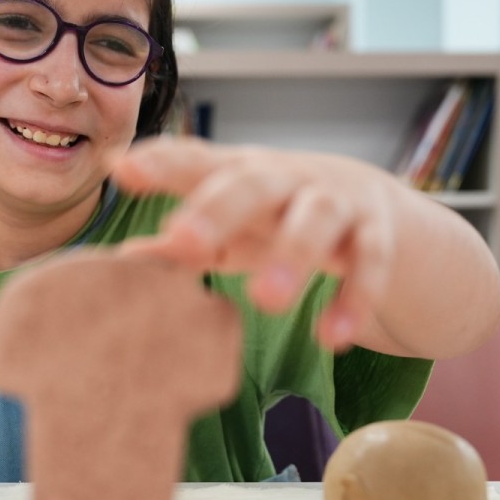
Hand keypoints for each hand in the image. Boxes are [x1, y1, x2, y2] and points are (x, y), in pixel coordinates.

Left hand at [110, 137, 398, 350]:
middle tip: (185, 241)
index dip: (161, 163)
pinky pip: (370, 264)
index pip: (198, 161)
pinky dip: (354, 299)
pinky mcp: (377, 235)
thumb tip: (122, 263)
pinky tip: (331, 337)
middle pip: (254, 184)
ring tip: (266, 302)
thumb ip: (182, 245)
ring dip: (292, 257)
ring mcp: (336, 203)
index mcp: (243, 173)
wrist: (377, 206)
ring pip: (317, 220)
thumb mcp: (232, 229)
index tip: (123, 170)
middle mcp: (288, 179)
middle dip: (219, 209)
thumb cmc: (280, 216)